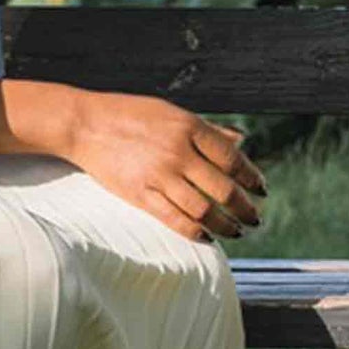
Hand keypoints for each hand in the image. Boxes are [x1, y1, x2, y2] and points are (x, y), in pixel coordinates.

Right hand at [66, 91, 265, 241]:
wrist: (87, 124)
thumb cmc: (132, 114)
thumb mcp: (173, 112)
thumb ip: (208, 130)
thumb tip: (241, 139)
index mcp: (189, 126)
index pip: (232, 158)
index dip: (252, 177)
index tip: (261, 189)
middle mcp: (178, 151)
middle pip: (223, 188)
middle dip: (244, 207)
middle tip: (255, 217)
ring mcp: (159, 175)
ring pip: (203, 210)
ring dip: (225, 225)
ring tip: (235, 230)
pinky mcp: (140, 195)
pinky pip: (175, 219)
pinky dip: (196, 232)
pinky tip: (206, 236)